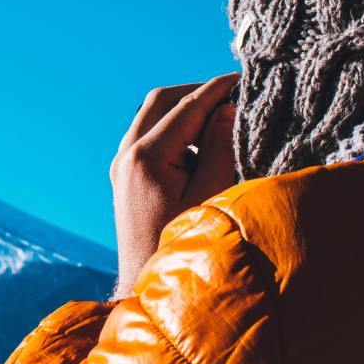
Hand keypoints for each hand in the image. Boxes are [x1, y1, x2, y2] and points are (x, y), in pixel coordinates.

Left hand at [109, 73, 238, 297]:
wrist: (146, 285)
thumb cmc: (183, 245)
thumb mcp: (210, 195)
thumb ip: (219, 149)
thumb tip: (226, 110)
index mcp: (147, 156)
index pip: (186, 106)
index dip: (215, 89)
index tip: (242, 78)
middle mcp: (126, 155)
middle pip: (160, 101)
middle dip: (196, 92)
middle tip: (230, 94)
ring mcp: (122, 166)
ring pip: (151, 117)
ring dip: (183, 111)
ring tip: (220, 120)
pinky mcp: (124, 178)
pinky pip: (147, 138)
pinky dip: (173, 131)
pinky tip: (200, 147)